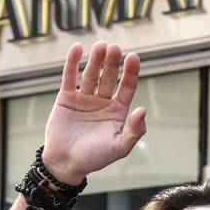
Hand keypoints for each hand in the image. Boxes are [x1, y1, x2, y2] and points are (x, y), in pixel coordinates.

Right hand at [41, 42, 147, 184]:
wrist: (66, 163)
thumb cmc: (95, 158)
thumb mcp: (119, 148)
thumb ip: (134, 131)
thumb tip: (143, 110)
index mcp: (117, 111)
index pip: (127, 87)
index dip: (131, 72)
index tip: (133, 57)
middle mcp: (102, 101)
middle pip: (109, 77)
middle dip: (112, 63)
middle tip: (115, 48)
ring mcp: (84, 98)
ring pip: (91, 74)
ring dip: (95, 60)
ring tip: (100, 46)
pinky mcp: (66, 98)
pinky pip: (70, 77)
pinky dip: (73, 63)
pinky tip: (77, 49)